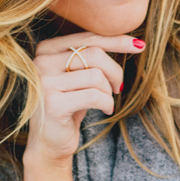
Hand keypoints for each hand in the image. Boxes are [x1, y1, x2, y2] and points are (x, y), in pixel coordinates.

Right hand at [29, 34, 144, 163]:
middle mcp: (41, 62)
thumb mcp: (78, 76)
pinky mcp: (53, 104)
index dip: (116, 41)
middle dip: (115, 71)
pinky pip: (94, 96)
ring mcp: (45, 83)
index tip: (138, 46)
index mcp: (46, 49)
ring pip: (96, 76)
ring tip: (106, 101)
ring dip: (109, 91)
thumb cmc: (69, 106)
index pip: (87, 38)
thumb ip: (91, 56)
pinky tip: (106, 110)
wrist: (50, 143)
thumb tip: (130, 40)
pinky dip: (107, 103)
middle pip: (94, 54)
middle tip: (119, 87)